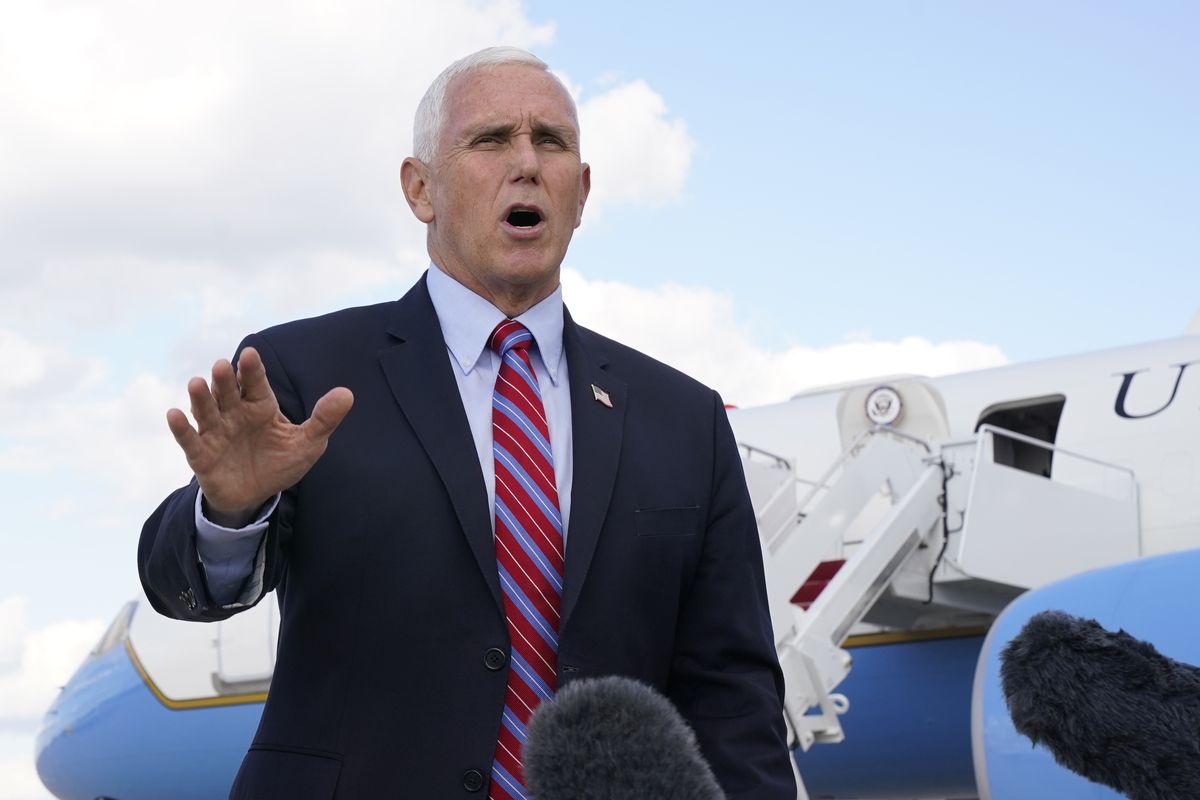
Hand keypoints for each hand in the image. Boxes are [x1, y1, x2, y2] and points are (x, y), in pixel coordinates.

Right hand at [166, 347, 353, 525]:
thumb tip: (347, 394)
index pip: (256, 384)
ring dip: (200, 398)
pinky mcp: (201, 455)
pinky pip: (189, 440)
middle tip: (223, 365)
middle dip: (225, 380)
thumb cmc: (281, 462)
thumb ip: (324, 419)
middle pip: (228, 393)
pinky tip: (173, 415)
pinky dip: (181, 428)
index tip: (251, 355)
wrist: (257, 495)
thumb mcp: (308, 443)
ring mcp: (216, 432)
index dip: (252, 370)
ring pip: (206, 411)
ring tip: (197, 383)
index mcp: (261, 406)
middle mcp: (235, 414)